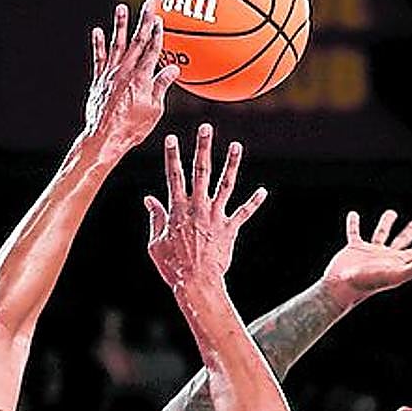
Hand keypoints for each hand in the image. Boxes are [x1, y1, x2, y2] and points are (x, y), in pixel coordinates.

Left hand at [83, 4, 180, 159]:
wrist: (105, 137)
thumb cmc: (132, 128)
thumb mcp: (154, 109)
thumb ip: (161, 86)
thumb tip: (173, 69)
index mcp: (142, 78)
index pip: (152, 50)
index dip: (157, 34)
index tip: (160, 19)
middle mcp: (125, 71)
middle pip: (137, 41)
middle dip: (144, 21)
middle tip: (149, 3)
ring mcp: (110, 74)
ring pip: (117, 44)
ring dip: (120, 25)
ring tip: (122, 7)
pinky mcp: (99, 81)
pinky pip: (99, 59)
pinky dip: (99, 44)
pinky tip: (98, 31)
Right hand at [144, 123, 267, 288]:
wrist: (196, 282)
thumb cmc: (172, 265)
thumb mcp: (155, 242)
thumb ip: (155, 218)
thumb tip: (149, 200)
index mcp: (177, 209)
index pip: (174, 176)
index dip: (172, 156)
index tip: (172, 138)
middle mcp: (197, 207)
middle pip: (201, 171)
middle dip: (203, 148)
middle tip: (206, 128)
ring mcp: (215, 216)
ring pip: (225, 184)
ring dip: (231, 164)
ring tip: (236, 146)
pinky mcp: (229, 229)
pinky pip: (243, 213)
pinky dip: (253, 202)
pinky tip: (262, 192)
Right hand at [322, 210, 411, 300]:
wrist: (341, 287)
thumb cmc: (367, 283)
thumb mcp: (394, 274)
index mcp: (397, 262)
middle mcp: (385, 257)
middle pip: (401, 241)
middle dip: (410, 232)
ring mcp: (369, 252)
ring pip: (380, 234)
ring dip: (386, 223)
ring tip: (391, 213)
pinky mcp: (353, 249)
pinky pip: (354, 233)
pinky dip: (353, 224)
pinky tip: (353, 215)